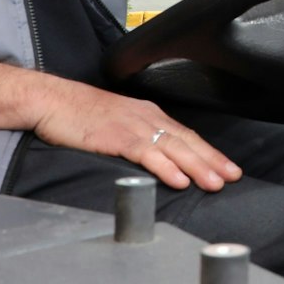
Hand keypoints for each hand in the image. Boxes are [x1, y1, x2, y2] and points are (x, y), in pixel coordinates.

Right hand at [32, 85, 241, 191]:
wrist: (49, 100)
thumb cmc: (77, 114)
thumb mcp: (114, 123)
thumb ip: (135, 139)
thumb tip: (153, 160)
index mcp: (147, 114)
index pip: (185, 135)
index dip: (208, 152)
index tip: (227, 167)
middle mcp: (146, 117)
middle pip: (186, 141)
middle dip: (212, 160)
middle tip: (233, 177)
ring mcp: (132, 126)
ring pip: (173, 148)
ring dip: (197, 166)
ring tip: (215, 183)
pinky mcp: (115, 136)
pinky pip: (146, 153)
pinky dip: (165, 167)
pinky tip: (179, 179)